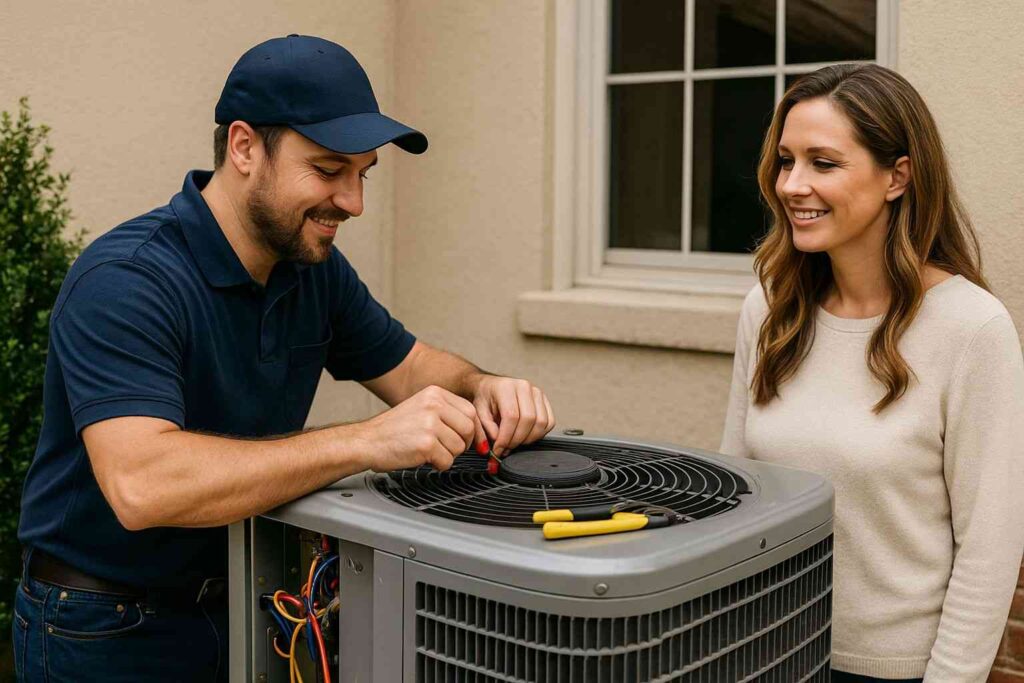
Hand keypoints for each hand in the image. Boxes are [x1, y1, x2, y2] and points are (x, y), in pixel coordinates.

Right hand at [358, 385, 484, 471]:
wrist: (367, 441)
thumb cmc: (392, 429)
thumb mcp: (420, 407)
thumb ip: (445, 412)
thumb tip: (471, 426)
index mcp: (435, 394)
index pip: (470, 411)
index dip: (470, 429)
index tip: (464, 438)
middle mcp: (434, 405)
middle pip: (469, 428)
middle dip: (462, 443)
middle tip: (447, 448)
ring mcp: (430, 424)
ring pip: (459, 447)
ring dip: (448, 455)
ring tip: (430, 452)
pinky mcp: (426, 444)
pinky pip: (447, 461)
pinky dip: (439, 465)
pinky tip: (424, 459)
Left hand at [471, 375, 554, 456]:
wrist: (491, 388)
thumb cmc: (485, 399)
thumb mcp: (477, 413)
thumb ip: (484, 431)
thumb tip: (493, 447)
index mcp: (506, 387)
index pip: (511, 416)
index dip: (506, 437)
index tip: (498, 449)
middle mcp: (524, 387)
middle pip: (529, 419)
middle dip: (517, 440)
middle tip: (506, 449)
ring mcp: (537, 393)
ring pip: (541, 422)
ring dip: (529, 439)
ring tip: (515, 442)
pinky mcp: (545, 401)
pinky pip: (549, 422)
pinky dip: (539, 434)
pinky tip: (526, 436)